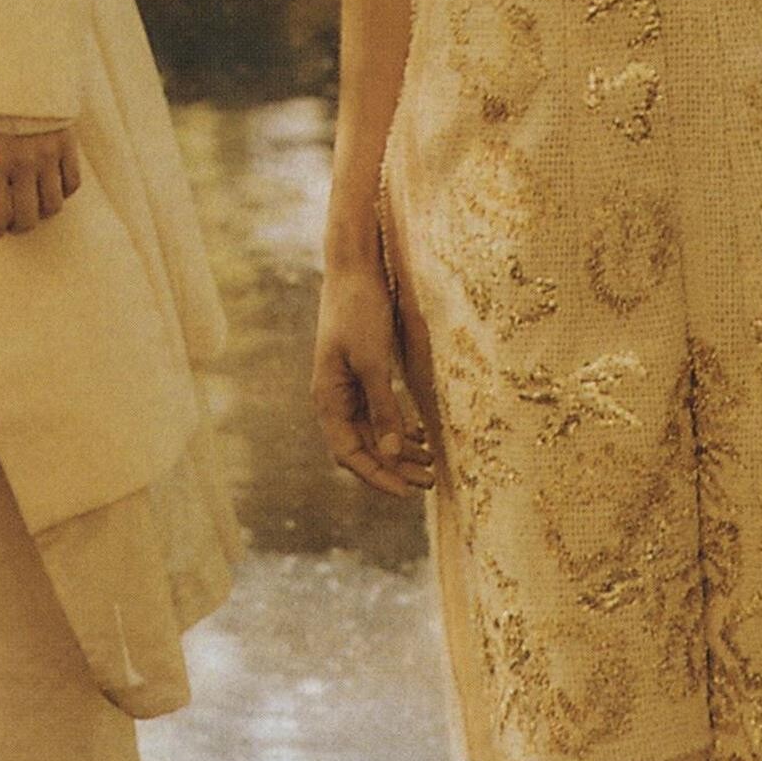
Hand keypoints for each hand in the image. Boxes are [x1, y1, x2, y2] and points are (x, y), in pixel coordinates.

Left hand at [0, 121, 79, 238]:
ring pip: (52, 206)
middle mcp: (22, 163)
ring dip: (43, 212)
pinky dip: (63, 191)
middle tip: (16, 222)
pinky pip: (72, 184)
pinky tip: (52, 185)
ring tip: (35, 205)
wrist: (17, 76)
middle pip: (28, 218)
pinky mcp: (67, 146)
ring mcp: (47, 155)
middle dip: (20, 226)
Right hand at [313, 255, 433, 496]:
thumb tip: (393, 454)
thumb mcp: (374, 361)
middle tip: (431, 481)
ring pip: (375, 432)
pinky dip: (401, 428)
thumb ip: (384, 407)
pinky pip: (381, 413)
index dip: (377, 476)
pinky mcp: (366, 373)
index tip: (408, 492)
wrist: (356, 268)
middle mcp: (335, 398)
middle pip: (363, 447)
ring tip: (433, 463)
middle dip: (395, 468)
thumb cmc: (359, 310)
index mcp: (328, 398)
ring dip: (401, 451)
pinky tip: (423, 436)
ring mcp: (350, 386)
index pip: (348, 453)